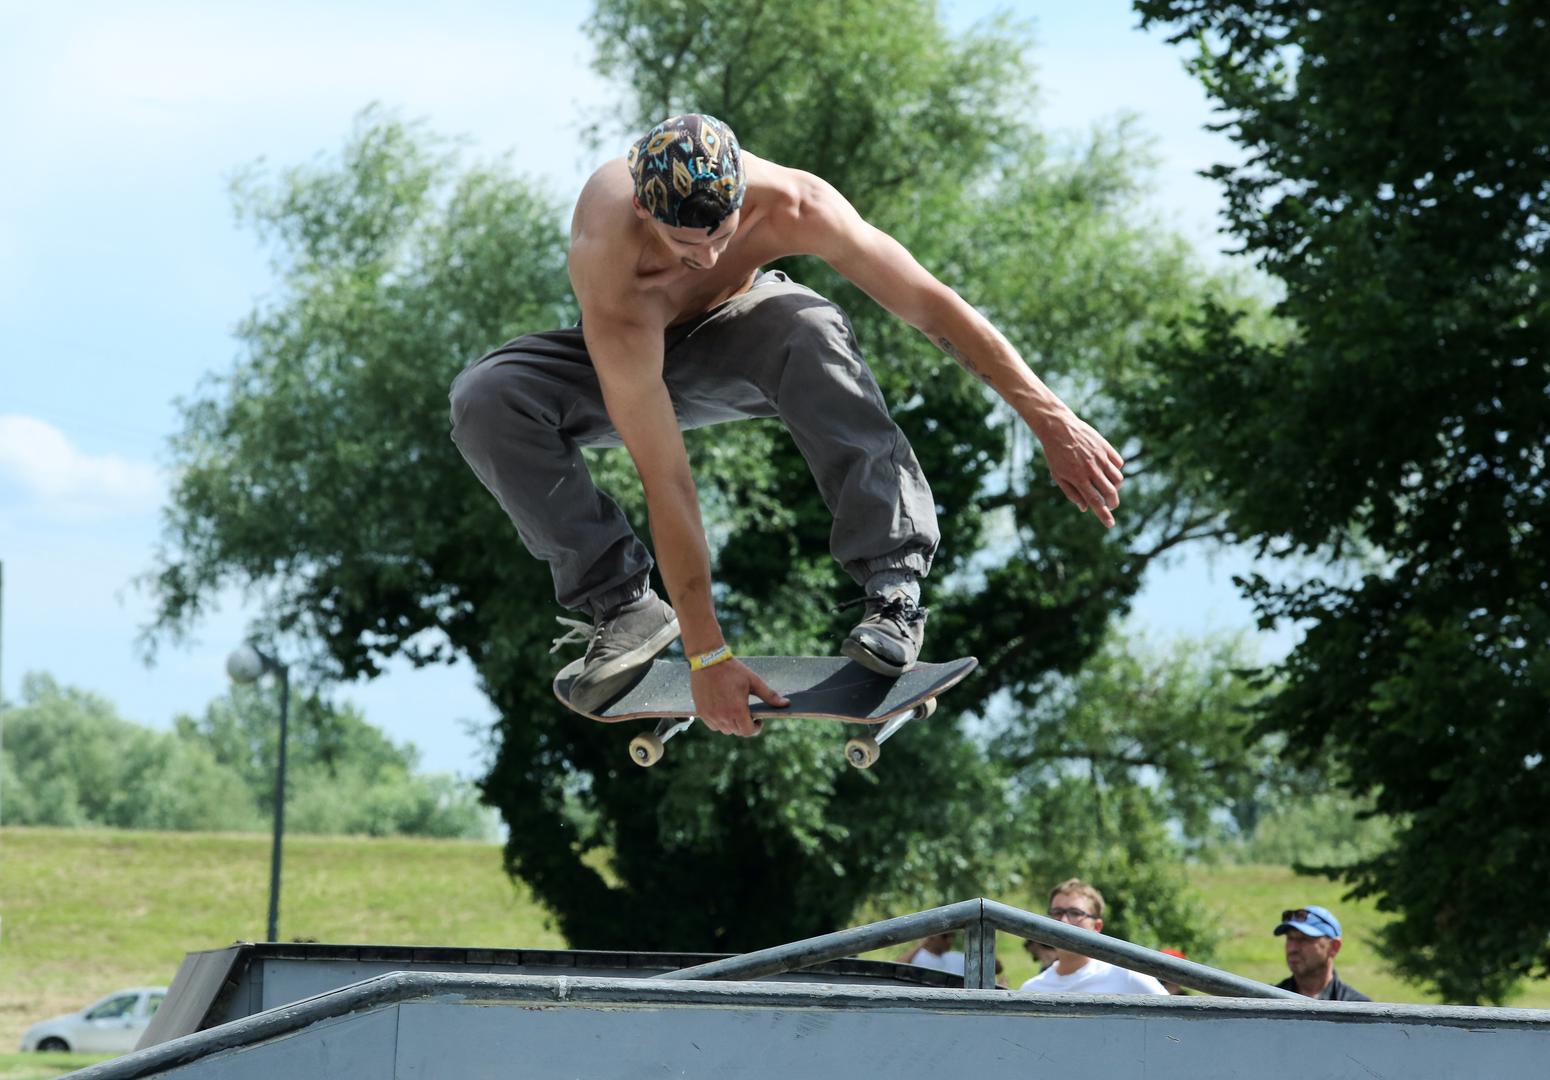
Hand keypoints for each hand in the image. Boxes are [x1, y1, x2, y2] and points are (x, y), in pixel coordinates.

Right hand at [690, 659, 789, 735]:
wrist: (707, 661)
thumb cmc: (732, 670)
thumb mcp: (753, 681)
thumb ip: (769, 695)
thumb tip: (786, 704)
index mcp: (737, 710)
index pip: (748, 732)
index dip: (755, 728)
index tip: (758, 720)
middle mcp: (722, 716)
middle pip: (737, 731)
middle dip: (745, 725)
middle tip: (747, 712)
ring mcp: (710, 715)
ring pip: (725, 730)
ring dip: (732, 724)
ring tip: (735, 709)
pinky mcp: (701, 712)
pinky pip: (713, 725)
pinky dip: (719, 721)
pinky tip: (723, 709)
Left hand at [1038, 411, 1125, 527]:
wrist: (1057, 427)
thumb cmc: (1055, 453)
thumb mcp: (1058, 475)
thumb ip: (1071, 492)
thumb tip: (1084, 508)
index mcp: (1078, 478)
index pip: (1095, 501)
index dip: (1104, 515)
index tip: (1110, 524)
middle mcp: (1091, 469)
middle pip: (1110, 492)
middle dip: (1113, 503)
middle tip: (1110, 505)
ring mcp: (1100, 457)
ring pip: (1118, 478)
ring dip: (1116, 487)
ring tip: (1108, 488)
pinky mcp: (1105, 447)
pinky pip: (1118, 463)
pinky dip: (1116, 470)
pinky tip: (1109, 471)